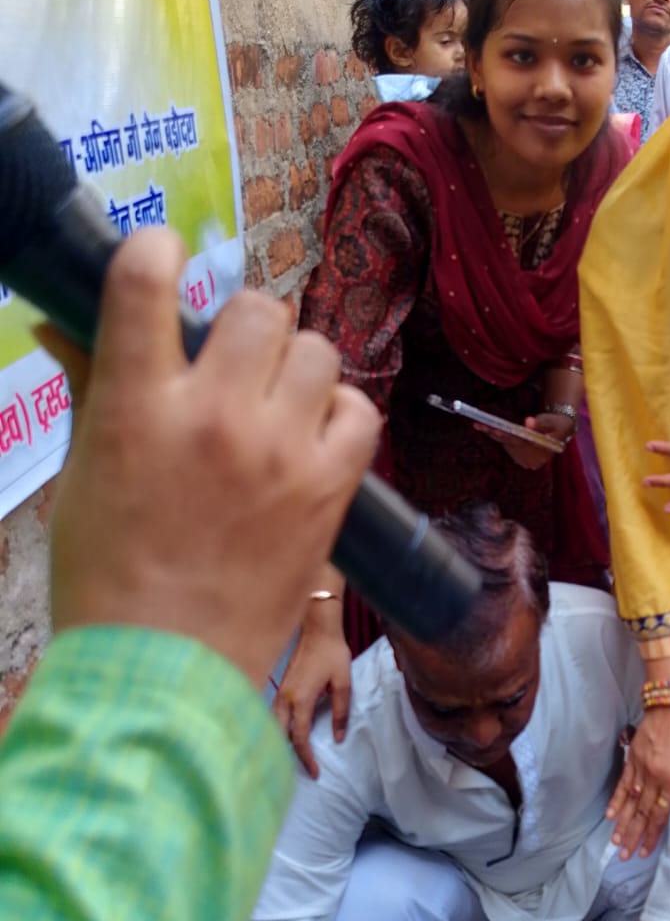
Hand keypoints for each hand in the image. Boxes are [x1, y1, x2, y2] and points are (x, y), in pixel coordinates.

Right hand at [49, 230, 379, 686]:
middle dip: (242, 326)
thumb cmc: (106, 574)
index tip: (161, 259)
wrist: (163, 669)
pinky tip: (313, 438)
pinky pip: (360, 410)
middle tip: (230, 364)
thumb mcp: (80, 474)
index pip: (147, 280)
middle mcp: (215, 415)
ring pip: (315, 349)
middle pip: (256, 307)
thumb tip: (59, 323)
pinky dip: (341, 414)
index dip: (157, 252)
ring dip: (294, 366)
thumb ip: (89, 389)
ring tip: (275, 404)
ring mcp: (280, 450)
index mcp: (137, 406)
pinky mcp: (329, 489)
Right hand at [272, 598, 352, 777]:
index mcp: (301, 700)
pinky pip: (274, 714)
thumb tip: (338, 738)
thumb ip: (341, 711)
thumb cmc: (333, 654)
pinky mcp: (281, 687)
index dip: (306, 758)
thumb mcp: (343, 683)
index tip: (315, 773)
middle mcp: (285, 698)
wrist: (318, 629)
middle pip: (281, 735)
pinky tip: (286, 734)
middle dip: (289, 755)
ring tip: (292, 757)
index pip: (299, 738)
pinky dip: (278, 728)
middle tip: (303, 770)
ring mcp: (280, 692)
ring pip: (274, 725)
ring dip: (281, 742)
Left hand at [474, 411, 572, 471]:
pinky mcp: (518, 456)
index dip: (506, 436)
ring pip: (505, 445)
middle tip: (478, 424)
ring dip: (492, 434)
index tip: (494, 429)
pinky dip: (496, 436)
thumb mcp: (552, 421)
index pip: (520, 444)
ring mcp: (524, 460)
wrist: (559, 429)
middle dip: (494, 433)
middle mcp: (531, 461)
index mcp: (541, 454)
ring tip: (478, 425)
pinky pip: (505, 445)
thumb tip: (528, 422)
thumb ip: (541, 422)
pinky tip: (486, 428)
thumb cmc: (557, 424)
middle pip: (509, 446)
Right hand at [608, 707, 669, 860]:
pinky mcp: (632, 759)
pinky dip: (616, 800)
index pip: (661, 815)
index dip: (652, 835)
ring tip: (615, 843)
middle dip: (633, 836)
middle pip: (643, 813)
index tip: (644, 852)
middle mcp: (656, 778)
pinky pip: (623, 783)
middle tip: (624, 857)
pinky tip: (610, 815)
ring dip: (623, 824)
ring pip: (631, 802)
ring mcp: (641, 768)